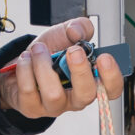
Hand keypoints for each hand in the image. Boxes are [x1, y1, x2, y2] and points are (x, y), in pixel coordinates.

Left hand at [0, 15, 122, 120]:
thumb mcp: (67, 33)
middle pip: (86, 95)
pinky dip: (26, 69)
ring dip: (44, 65)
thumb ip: (79, 27)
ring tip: (38, 49)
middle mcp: (75, 98)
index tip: (104, 58)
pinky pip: (29, 91)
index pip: (111, 88)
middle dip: (80, 71)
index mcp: (91, 81)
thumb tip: (77, 32)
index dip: (112, 76)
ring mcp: (54, 106)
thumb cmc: (50, 52)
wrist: (23, 62)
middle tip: (73, 51)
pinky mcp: (33, 108)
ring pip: (53, 93)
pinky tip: (26, 59)